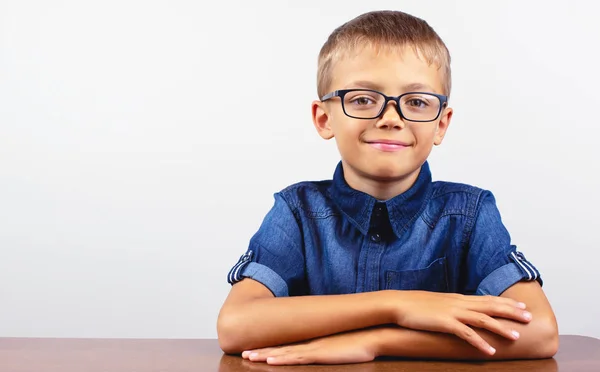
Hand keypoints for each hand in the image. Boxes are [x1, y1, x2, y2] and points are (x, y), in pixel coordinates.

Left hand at [241, 329, 378, 364]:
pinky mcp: (320, 354)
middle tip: (243, 352)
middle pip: (281, 347)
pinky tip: (271, 360)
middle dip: (261, 351)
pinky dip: (282, 359)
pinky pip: (297, 358)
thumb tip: (322, 351)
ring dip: (265, 355)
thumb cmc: (359, 342)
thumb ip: (328, 348)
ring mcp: (313, 348)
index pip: (287, 345)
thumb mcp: (339, 346)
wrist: (372, 335)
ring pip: (284, 352)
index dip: (270, 347)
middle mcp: (310, 343)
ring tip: (248, 357)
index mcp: (313, 341)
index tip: (255, 349)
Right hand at [392, 291, 531, 354]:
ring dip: (501, 328)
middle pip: (490, 306)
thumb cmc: (415, 305)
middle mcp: (458, 303)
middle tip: (529, 318)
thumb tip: (462, 313)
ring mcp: (452, 312)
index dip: (506, 303)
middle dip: (511, 312)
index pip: (487, 299)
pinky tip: (489, 350)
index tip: (521, 307)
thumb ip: (451, 307)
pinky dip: (479, 342)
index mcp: (458, 298)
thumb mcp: (437, 304)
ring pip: (482, 319)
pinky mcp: (444, 323)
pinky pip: (466, 333)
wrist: (398, 303)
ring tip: (516, 336)